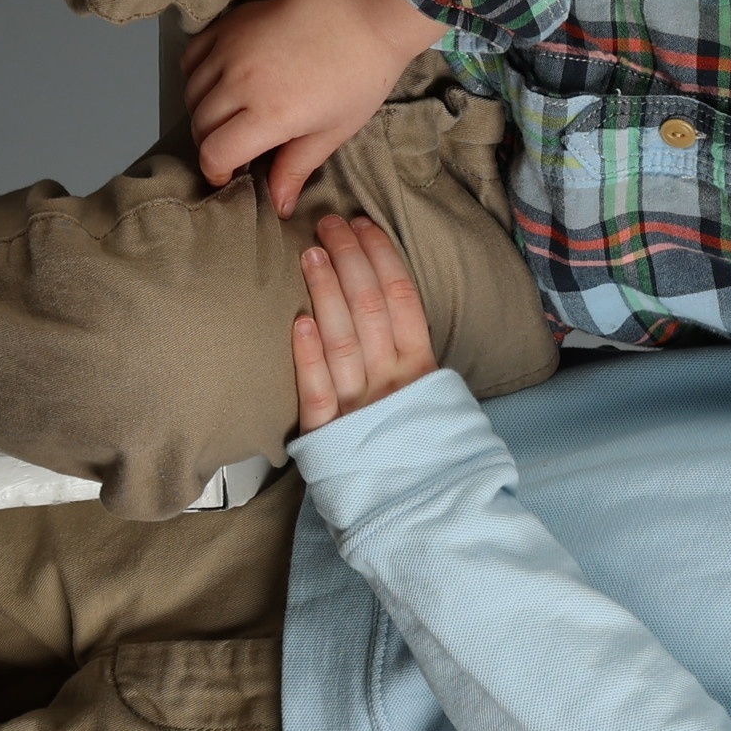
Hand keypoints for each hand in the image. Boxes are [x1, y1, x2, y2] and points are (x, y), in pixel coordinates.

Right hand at [181, 0, 444, 213]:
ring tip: (230, 116)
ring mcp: (231, 50)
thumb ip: (297, 166)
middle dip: (212, 145)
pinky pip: (191, 57)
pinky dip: (196, 75)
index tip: (230, 175)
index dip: (217, 172)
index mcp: (269, 114)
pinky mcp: (229, 24)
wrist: (366, 9)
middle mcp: (241, 82)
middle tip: (236, 148)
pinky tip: (219, 82)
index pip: (215, 153)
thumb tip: (278, 204)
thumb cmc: (361, 73)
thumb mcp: (335, 129)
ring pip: (191, 93)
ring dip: (203, 112)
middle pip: (200, 126)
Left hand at [291, 216, 440, 430]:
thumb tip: (392, 300)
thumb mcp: (433, 396)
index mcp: (421, 368)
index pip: (401, 297)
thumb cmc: (420, 445)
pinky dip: (308, 356)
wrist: (416, 508)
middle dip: (348, 258)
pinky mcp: (329, 432)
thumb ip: (414, 355)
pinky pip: (318, 390)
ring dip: (325, 291)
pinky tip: (298, 322)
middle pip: (369, 306)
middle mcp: (392, 381)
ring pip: (342, 337)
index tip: (362, 225)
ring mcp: (360, 406)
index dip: (380, 256)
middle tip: (328, 223)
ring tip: (309, 252)